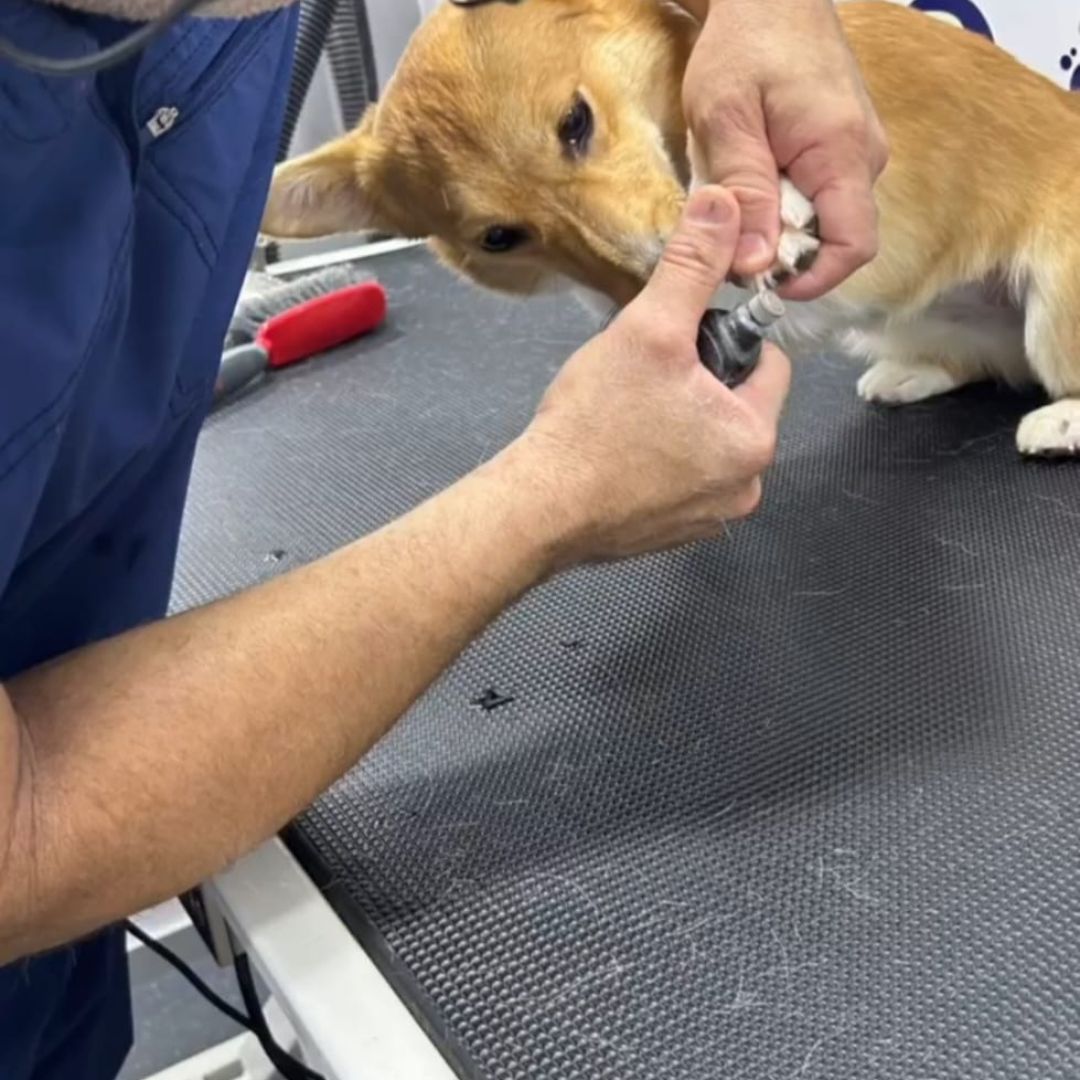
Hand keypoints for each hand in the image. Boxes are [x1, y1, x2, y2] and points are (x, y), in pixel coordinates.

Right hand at [506, 185, 789, 567]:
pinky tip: (619, 456)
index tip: (676, 346)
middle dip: (698, 385)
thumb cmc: (594, 424)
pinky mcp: (674, 535)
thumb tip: (725, 202)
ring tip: (626, 418)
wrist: (539, 509)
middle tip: (643, 381)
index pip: (768, 364)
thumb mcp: (648, 329)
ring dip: (678, 425)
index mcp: (755, 438)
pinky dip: (658, 466)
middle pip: (736, 406)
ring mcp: (710, 518)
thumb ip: (692, 265)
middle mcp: (746, 488)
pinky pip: (681, 482)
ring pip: (707, 445)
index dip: (722, 341)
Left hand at [681, 0, 887, 299]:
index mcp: (843, 154)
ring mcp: (855, 154)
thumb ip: (743, 192)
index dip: (810, 280)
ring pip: (819, 221)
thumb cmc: (745, 45)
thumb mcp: (726, 119)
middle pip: (832, 240)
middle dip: (780, 254)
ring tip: (734, 194)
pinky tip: (747, 179)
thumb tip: (753, 266)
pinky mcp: (837, 150)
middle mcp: (863, 159)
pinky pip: (813, 197)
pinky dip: (777, 204)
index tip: (762, 285)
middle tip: (728, 236)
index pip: (852, 247)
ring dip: (774, 227)